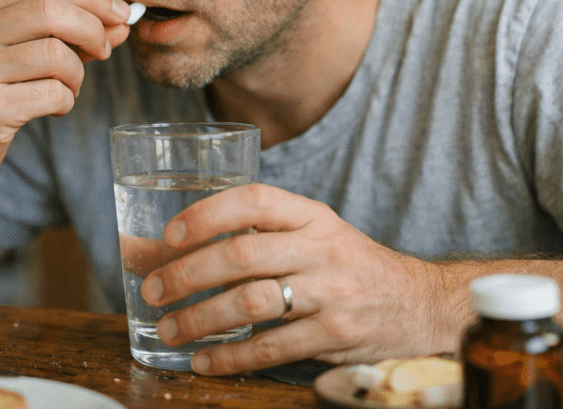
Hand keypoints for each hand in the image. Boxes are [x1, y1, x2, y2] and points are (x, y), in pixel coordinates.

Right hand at [0, 0, 131, 191]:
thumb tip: (118, 23)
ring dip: (78, 73)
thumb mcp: (10, 52)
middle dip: (93, 29)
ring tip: (70, 86)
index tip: (120, 12)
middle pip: (50, 11)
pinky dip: (66, 100)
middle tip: (105, 49)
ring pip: (56, 54)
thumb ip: (61, 34)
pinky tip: (56, 106)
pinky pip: (52, 94)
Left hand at [139, 184, 444, 374]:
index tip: (169, 234)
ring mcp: (331, 293)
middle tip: (153, 289)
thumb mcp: (306, 237)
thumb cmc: (344, 265)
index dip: (208, 213)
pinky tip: (204, 361)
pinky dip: (233, 358)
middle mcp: (321, 249)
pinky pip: (274, 348)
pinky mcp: (336, 334)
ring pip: (254, 302)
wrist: (418, 302)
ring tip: (169, 329)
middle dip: (190, 272)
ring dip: (202, 319)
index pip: (255, 201)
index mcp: (311, 216)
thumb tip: (144, 248)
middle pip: (244, 254)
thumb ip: (242, 237)